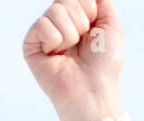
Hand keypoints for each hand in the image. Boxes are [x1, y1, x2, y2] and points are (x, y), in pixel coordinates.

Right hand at [23, 0, 123, 120]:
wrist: (91, 89)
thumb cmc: (103, 65)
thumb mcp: (113, 28)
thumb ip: (103, 3)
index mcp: (77, 18)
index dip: (90, 11)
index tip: (94, 31)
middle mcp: (59, 23)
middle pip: (66, 0)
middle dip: (81, 21)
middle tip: (82, 43)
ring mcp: (44, 32)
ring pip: (55, 11)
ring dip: (71, 34)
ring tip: (70, 51)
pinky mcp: (31, 42)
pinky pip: (43, 24)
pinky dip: (55, 41)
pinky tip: (56, 54)